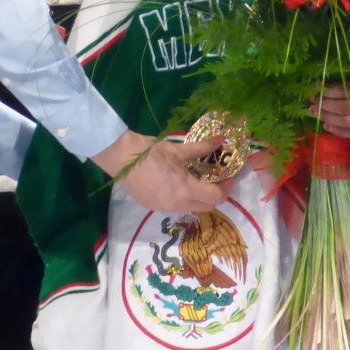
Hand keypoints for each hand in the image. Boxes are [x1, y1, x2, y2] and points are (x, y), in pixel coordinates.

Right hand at [91, 129, 226, 212]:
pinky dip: (183, 198)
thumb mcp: (178, 150)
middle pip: (207, 207)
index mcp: (185, 190)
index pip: (216, 197)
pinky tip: (176, 183)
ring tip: (196, 180)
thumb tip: (221, 141)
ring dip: (198, 197)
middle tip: (216, 179)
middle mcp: (177, 204)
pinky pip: (175, 207)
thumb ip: (202, 148)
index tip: (229, 176)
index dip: (227, 187)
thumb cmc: (150, 152)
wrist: (119, 158)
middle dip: (215, 194)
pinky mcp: (153, 207)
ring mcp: (164, 208)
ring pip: (191, 208)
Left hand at [314, 63, 349, 144]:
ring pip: (347, 121)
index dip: (329, 89)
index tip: (316, 86)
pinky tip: (326, 125)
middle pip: (345, 106)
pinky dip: (338, 130)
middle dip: (324, 104)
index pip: (348, 89)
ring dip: (327, 117)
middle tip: (311, 100)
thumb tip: (326, 77)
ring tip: (314, 111)